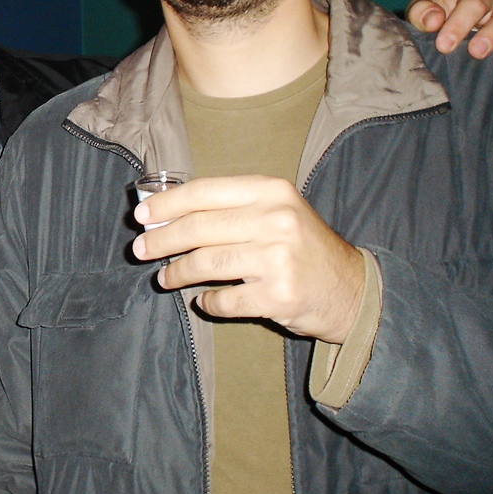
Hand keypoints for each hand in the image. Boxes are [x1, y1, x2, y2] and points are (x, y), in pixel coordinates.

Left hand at [132, 175, 363, 343]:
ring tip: (164, 278)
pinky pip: (225, 300)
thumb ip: (230, 209)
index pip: (204, 192)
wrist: (352, 289)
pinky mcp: (278, 295)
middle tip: (140, 250)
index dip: (167, 204)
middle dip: (162, 240)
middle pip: (199, 228)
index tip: (142, 217)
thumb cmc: (302, 247)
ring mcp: (278, 258)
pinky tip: (204, 301)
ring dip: (177, 273)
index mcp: (271, 191)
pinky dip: (208, 302)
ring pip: (206, 263)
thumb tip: (166, 215)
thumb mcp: (277, 211)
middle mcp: (275, 219)